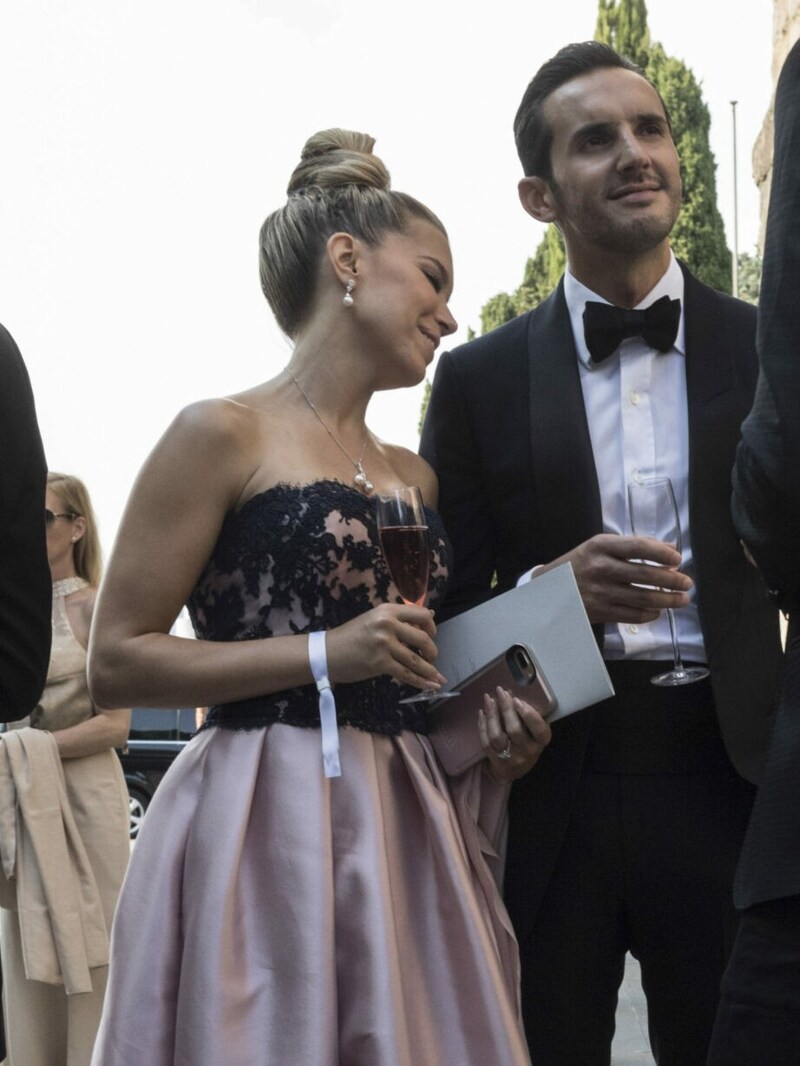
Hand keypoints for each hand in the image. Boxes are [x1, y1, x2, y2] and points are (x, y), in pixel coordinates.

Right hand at [326, 602, 445, 691]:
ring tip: (436, 677)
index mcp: (388, 610)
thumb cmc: (351, 636)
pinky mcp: (380, 663)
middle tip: (430, 659)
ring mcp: (384, 644)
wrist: (327, 653)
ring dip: (430, 670)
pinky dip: (421, 682)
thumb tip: (432, 614)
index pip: (422, 615)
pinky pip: (406, 674)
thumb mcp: (375, 619)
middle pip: (424, 638)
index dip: (432, 628)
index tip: (430, 637)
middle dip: (432, 652)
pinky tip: (430, 685)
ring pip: (417, 659)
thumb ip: (402, 619)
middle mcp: (388, 624)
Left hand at [478, 686, 551, 783]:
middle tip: (500, 691)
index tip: (518, 700)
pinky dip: (482, 725)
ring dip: (491, 715)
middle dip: (506, 708)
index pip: (539, 729)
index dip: (529, 714)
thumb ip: (528, 716)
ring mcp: (510, 757)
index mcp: (541, 741)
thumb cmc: (526, 743)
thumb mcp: (534, 732)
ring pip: (497, 736)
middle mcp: (527, 751)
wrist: (513, 770)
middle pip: (515, 730)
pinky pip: (485, 741)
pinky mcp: (495, 760)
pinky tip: (482, 712)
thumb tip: (511, 692)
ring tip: (489, 699)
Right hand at [542, 533, 692, 624]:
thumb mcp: (600, 545)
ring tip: (682, 599)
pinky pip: (633, 615)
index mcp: (601, 546)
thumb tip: (670, 548)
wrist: (549, 588)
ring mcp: (601, 592)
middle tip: (687, 583)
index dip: (662, 554)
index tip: (677, 560)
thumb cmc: (580, 563)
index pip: (639, 547)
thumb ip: (634, 545)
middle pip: (646, 575)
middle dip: (672, 580)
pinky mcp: (601, 612)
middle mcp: (601, 568)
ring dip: (668, 600)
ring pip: (643, 598)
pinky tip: (658, 611)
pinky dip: (650, 614)